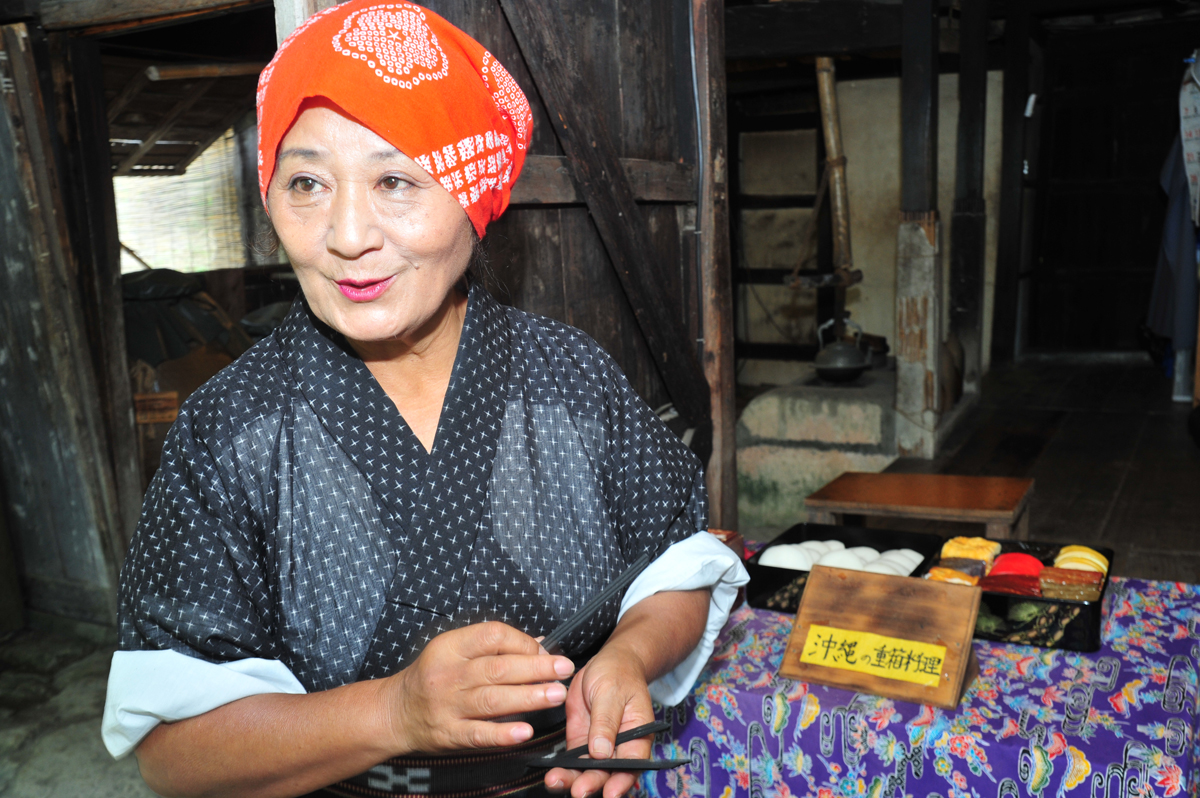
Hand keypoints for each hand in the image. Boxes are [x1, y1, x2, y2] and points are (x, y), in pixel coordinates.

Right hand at [386, 621, 574, 753]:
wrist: (394, 712)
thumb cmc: (431, 677)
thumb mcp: (453, 651)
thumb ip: (492, 647)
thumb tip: (538, 642)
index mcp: (450, 647)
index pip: (492, 635)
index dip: (523, 642)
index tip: (546, 650)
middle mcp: (449, 675)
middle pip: (498, 668)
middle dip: (536, 668)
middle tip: (563, 670)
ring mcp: (447, 706)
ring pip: (492, 699)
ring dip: (528, 697)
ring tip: (555, 694)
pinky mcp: (448, 734)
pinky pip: (478, 734)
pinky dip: (502, 734)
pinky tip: (525, 731)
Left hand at [545, 646, 654, 797]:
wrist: (605, 664)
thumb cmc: (617, 674)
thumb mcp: (611, 692)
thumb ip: (606, 722)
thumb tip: (601, 752)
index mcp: (637, 736)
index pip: (633, 764)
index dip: (622, 781)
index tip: (610, 792)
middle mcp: (619, 747)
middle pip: (608, 773)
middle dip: (593, 783)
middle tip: (578, 791)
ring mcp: (598, 747)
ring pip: (588, 772)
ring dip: (573, 780)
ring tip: (556, 782)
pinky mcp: (580, 743)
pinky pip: (572, 762)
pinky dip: (562, 770)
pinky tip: (552, 775)